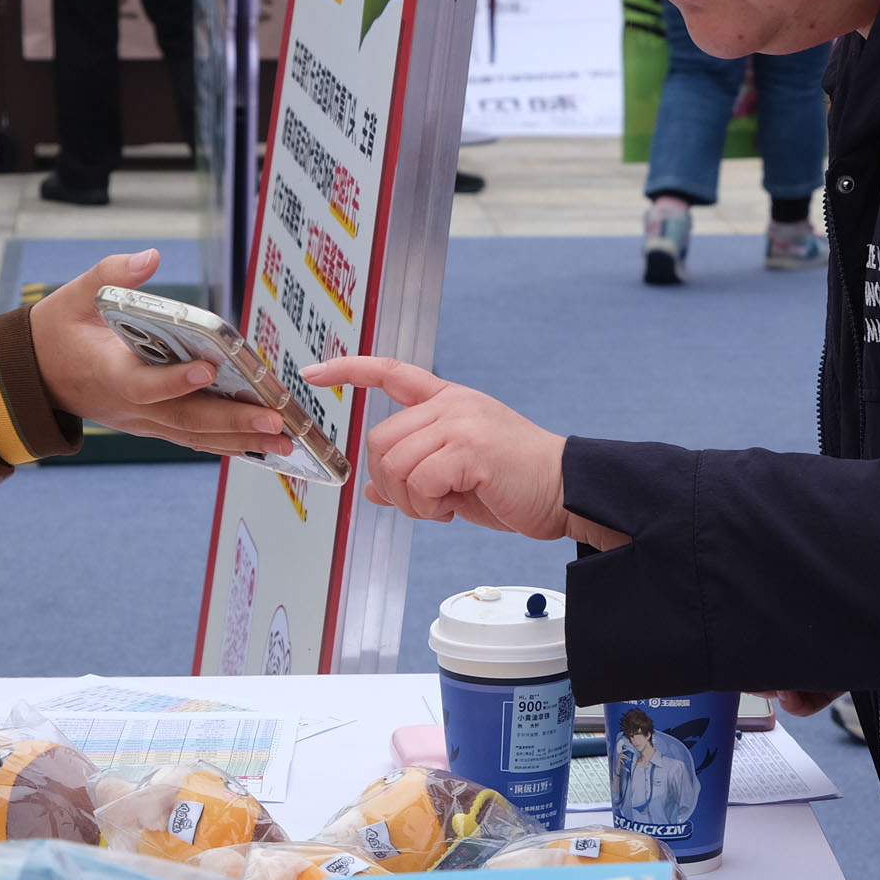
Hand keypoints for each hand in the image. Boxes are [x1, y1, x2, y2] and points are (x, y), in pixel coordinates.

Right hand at [17, 252, 293, 455]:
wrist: (33, 378)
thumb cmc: (57, 333)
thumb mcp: (73, 296)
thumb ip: (110, 275)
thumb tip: (150, 257)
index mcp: (105, 372)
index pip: (141, 384)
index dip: (172, 381)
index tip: (205, 370)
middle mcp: (127, 406)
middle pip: (183, 418)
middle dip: (231, 421)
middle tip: (274, 422)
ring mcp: (141, 421)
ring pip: (193, 435)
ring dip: (240, 440)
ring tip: (285, 442)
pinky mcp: (152, 425)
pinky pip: (193, 437)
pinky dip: (228, 443)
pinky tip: (264, 444)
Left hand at [312, 351, 612, 543]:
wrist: (564, 492)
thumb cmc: (516, 485)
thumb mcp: (457, 479)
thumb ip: (418, 475)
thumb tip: (375, 491)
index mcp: (449, 401)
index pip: (390, 372)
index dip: (349, 369)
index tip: (315, 372)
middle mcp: (451, 404)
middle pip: (380, 440)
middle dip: (390, 484)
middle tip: (422, 504)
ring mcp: (460, 422)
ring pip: (396, 464)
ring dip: (411, 501)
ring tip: (442, 509)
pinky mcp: (470, 447)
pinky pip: (420, 481)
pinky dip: (428, 506)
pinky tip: (453, 510)